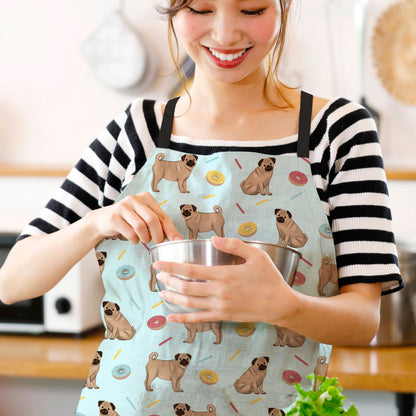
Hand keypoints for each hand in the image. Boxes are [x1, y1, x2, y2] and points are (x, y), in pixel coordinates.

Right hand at [86, 192, 181, 244]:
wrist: (102, 219)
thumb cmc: (128, 220)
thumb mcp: (143, 217)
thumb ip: (158, 223)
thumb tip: (175, 237)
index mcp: (146, 198)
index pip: (162, 215)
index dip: (170, 229)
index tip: (177, 240)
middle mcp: (135, 199)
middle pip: (153, 220)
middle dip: (158, 235)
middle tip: (157, 242)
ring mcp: (123, 207)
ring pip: (141, 227)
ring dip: (145, 238)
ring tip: (144, 240)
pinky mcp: (114, 217)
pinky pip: (130, 233)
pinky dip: (134, 240)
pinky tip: (133, 239)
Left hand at [153, 236, 297, 323]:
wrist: (280, 305)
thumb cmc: (269, 278)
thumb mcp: (256, 255)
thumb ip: (234, 245)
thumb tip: (214, 239)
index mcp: (225, 275)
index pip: (191, 270)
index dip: (172, 267)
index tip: (158, 263)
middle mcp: (219, 292)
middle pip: (186, 287)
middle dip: (169, 281)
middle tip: (159, 275)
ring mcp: (220, 307)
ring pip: (189, 303)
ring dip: (173, 298)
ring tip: (161, 292)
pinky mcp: (223, 317)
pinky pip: (199, 319)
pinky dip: (183, 319)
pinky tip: (172, 318)